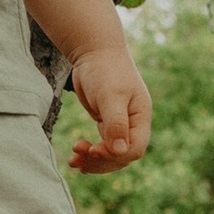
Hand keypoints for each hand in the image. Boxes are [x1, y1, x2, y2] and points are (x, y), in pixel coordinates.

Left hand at [65, 38, 151, 173]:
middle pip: (122, 156)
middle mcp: (133, 124)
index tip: (94, 150)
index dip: (115, 155)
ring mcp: (120, 125)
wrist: (94, 52)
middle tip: (77, 157)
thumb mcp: (111, 95)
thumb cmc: (106, 70)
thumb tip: (120, 152)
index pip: (135, 148)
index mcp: (140, 117)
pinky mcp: (106, 123)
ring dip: (93, 161)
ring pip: (111, 154)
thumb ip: (116, 124)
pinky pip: (102, 146)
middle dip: (100, 161)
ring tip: (73, 161)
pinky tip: (77, 156)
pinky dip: (90, 154)